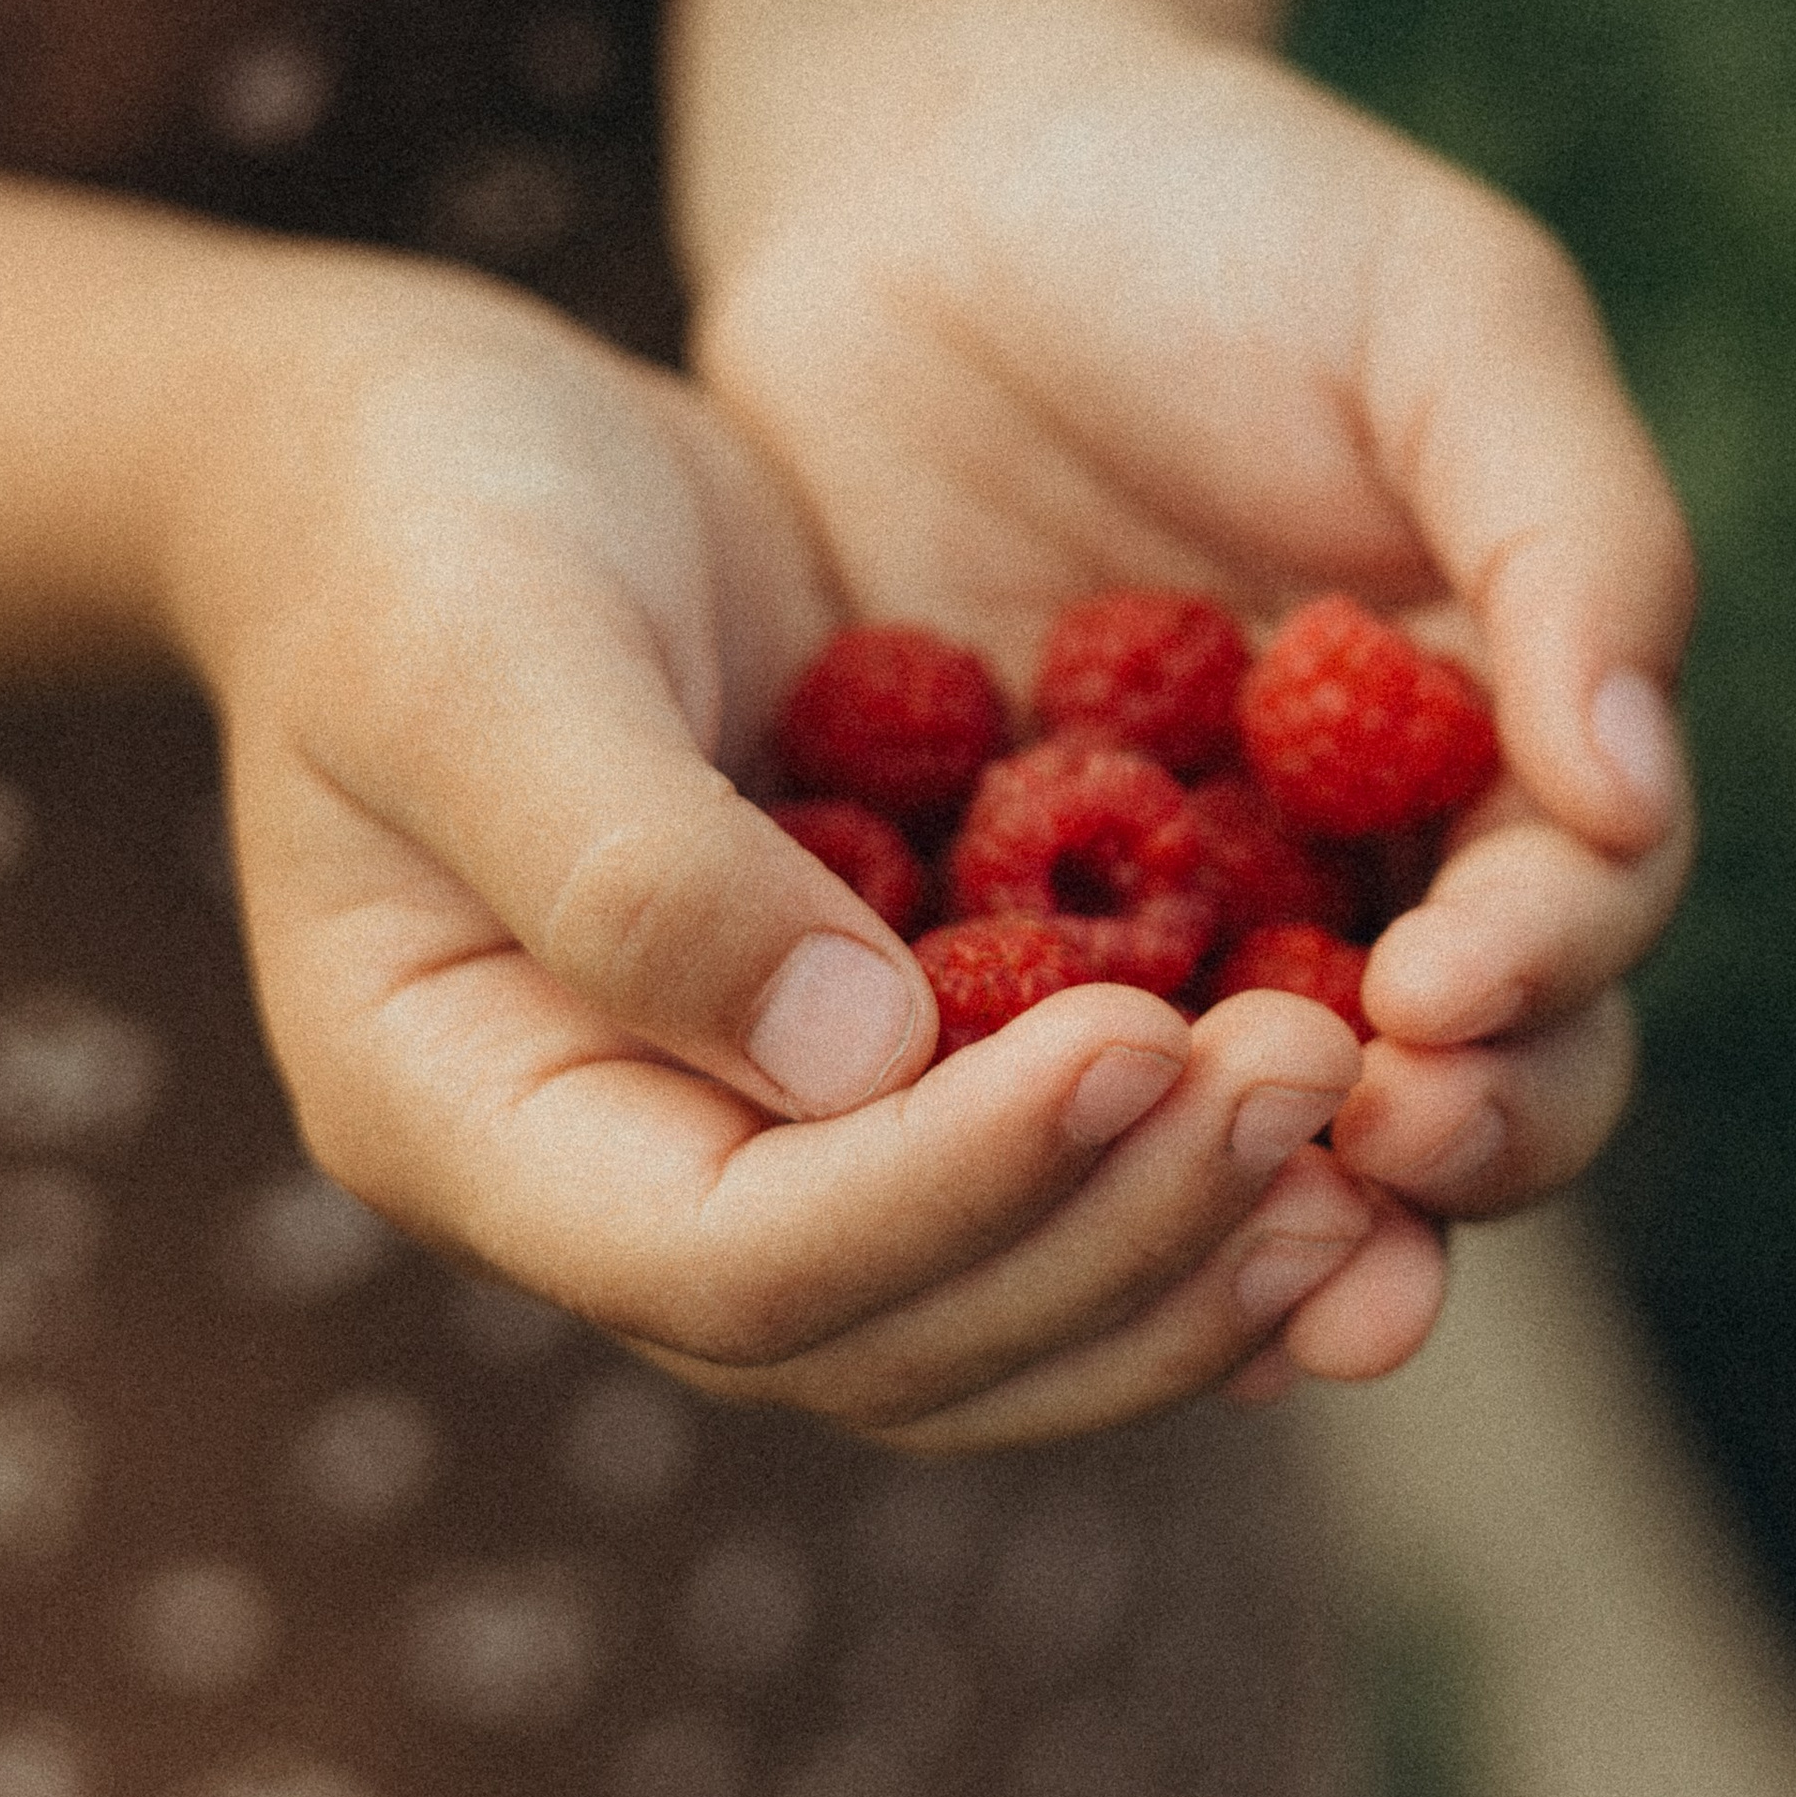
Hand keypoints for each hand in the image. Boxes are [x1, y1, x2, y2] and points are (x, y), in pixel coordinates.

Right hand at [165, 247, 1414, 1447]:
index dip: (950, 1187)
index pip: (734, 1263)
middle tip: (1315, 1078)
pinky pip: (1053, 1199)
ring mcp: (758, 1144)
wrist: (449, 458)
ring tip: (1374, 1133)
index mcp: (466, 1114)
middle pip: (895, 1338)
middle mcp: (622, 1179)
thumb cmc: (422, 524)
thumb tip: (863, 1057)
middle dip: (1120, 1231)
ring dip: (1192, 1248)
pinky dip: (1200, 1189)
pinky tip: (1360, 1129)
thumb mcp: (475, 650)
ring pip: (1000, 1316)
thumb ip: (632, 858)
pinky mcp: (884, 1072)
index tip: (1142, 1042)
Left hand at [687, 0, 1698, 1389]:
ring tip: (1195, 1237)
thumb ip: (1574, 536)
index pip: (1576, 915)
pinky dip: (1014, 1127)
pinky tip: (972, 1172)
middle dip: (1427, 1133)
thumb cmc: (1225, 205)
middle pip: (1449, 1068)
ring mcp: (1164, 897)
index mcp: (1505, 726)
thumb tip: (1636, 793)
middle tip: (1354, 1149)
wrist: (934, 161)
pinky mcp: (972, 912)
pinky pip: (1008, 1057)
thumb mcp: (1444, 316)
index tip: (1440, 1002)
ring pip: (1239, 1107)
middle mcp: (1356, 850)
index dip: (1536, 986)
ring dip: (1235, 1189)